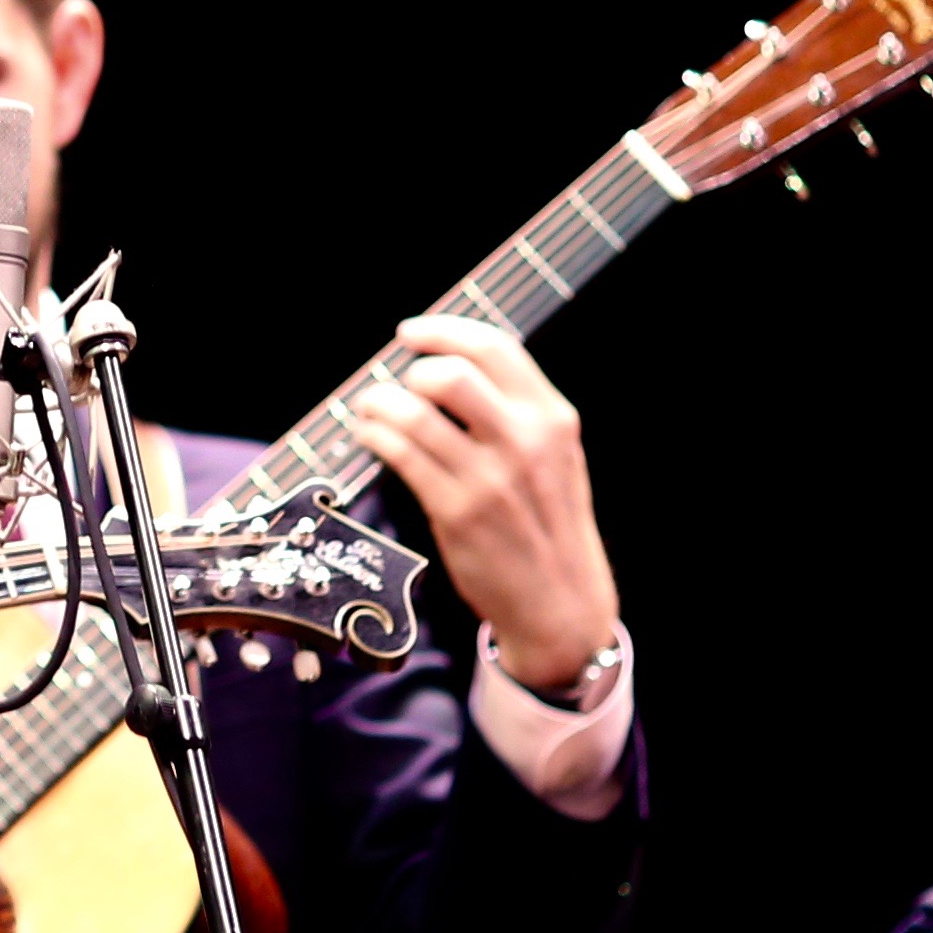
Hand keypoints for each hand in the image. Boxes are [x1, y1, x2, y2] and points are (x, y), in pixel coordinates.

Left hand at [350, 314, 619, 688]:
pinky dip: (374, 435)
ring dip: (378, 403)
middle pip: (450, 373)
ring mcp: (489, 478)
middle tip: (395, 384)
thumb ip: (518, 410)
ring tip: (369, 410)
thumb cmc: (548, 524)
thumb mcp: (555, 455)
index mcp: (553, 418)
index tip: (410, 333)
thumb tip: (450, 363)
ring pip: (414, 413)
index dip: (443, 330)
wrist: (562, 602)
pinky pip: (400, 454)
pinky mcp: (457, 512)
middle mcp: (524, 441)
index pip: (495, 348)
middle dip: (410, 371)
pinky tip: (370, 436)